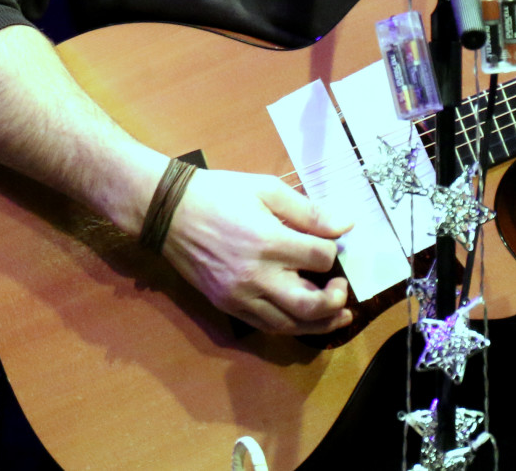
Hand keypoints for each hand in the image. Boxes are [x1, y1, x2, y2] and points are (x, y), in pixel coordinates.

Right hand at [161, 169, 353, 334]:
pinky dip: (290, 326)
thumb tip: (346, 224)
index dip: (332, 251)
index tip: (328, 242)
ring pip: (289, 325)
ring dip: (319, 324)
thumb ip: (307, 211)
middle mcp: (257, 276)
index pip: (319, 257)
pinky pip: (266, 327)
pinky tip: (303, 318)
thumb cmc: (220, 193)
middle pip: (310, 305)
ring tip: (338, 314)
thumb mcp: (266, 189)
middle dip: (335, 301)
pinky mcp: (227, 306)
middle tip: (342, 288)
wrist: (170, 212)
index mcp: (269, 241)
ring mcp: (240, 296)